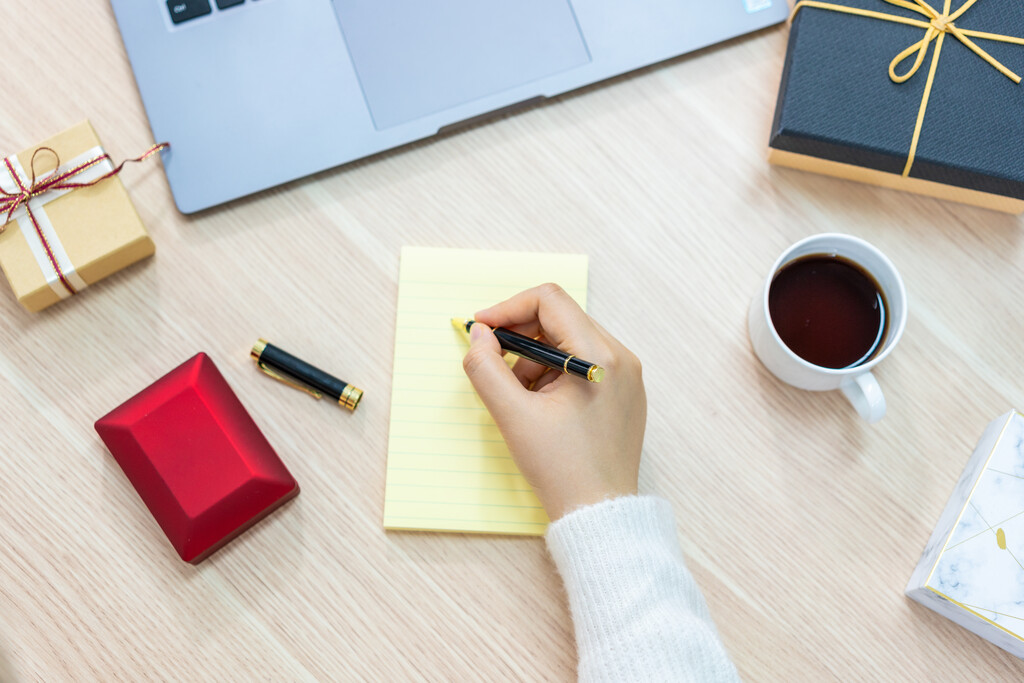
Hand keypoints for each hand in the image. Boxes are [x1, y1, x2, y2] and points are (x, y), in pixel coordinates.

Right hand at [461, 283, 645, 519]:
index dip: (508, 308)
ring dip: (534, 357)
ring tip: (520, 397)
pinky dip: (554, 372)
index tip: (481, 330)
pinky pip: (583, 362)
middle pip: (560, 318)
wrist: (599, 513)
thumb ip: (486, 368)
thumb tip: (480, 335)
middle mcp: (620, 358)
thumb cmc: (562, 470)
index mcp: (599, 357)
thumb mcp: (512, 416)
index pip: (549, 300)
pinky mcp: (624, 392)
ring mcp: (626, 375)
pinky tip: (540, 406)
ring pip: (570, 340)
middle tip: (493, 363)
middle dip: (520, 336)